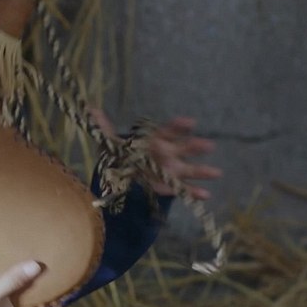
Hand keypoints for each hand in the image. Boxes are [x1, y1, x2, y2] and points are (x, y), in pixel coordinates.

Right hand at [0, 261, 60, 306]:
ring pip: (32, 301)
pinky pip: (21, 298)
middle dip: (48, 290)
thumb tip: (36, 266)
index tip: (62, 278)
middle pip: (44, 306)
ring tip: (39, 268)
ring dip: (35, 288)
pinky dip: (24, 288)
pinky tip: (23, 273)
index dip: (59, 298)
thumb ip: (13, 280)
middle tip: (52, 270)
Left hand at [89, 109, 222, 199]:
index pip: (168, 131)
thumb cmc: (123, 153)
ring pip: (188, 169)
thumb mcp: (111, 142)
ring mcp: (171, 169)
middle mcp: (166, 153)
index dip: (178, 127)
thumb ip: (103, 127)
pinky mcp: (170, 185)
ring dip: (202, 171)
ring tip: (217, 173)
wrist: (126, 170)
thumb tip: (90, 110)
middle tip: (208, 145)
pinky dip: (194, 192)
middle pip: (182, 149)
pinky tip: (206, 196)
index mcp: (154, 140)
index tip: (189, 122)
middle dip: (195, 147)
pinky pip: (183, 189)